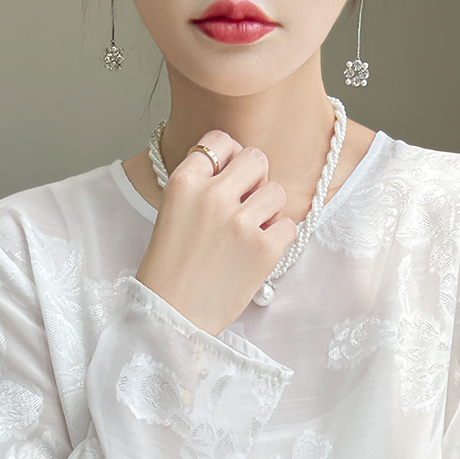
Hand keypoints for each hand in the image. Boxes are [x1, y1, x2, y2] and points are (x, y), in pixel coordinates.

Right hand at [136, 130, 297, 335]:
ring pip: (276, 192)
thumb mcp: (173, 214)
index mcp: (184, 182)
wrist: (170, 317)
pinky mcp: (263, 250)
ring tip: (248, 235)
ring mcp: (240, 222)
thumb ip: (201, 187)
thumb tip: (240, 170)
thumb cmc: (170, 270)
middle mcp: (213, 195)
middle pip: (255, 159)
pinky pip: (289, 226)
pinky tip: (257, 253)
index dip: (230, 159)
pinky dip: (278, 238)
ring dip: (268, 212)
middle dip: (255, 181)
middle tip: (244, 207)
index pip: (220, 141)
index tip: (229, 180)